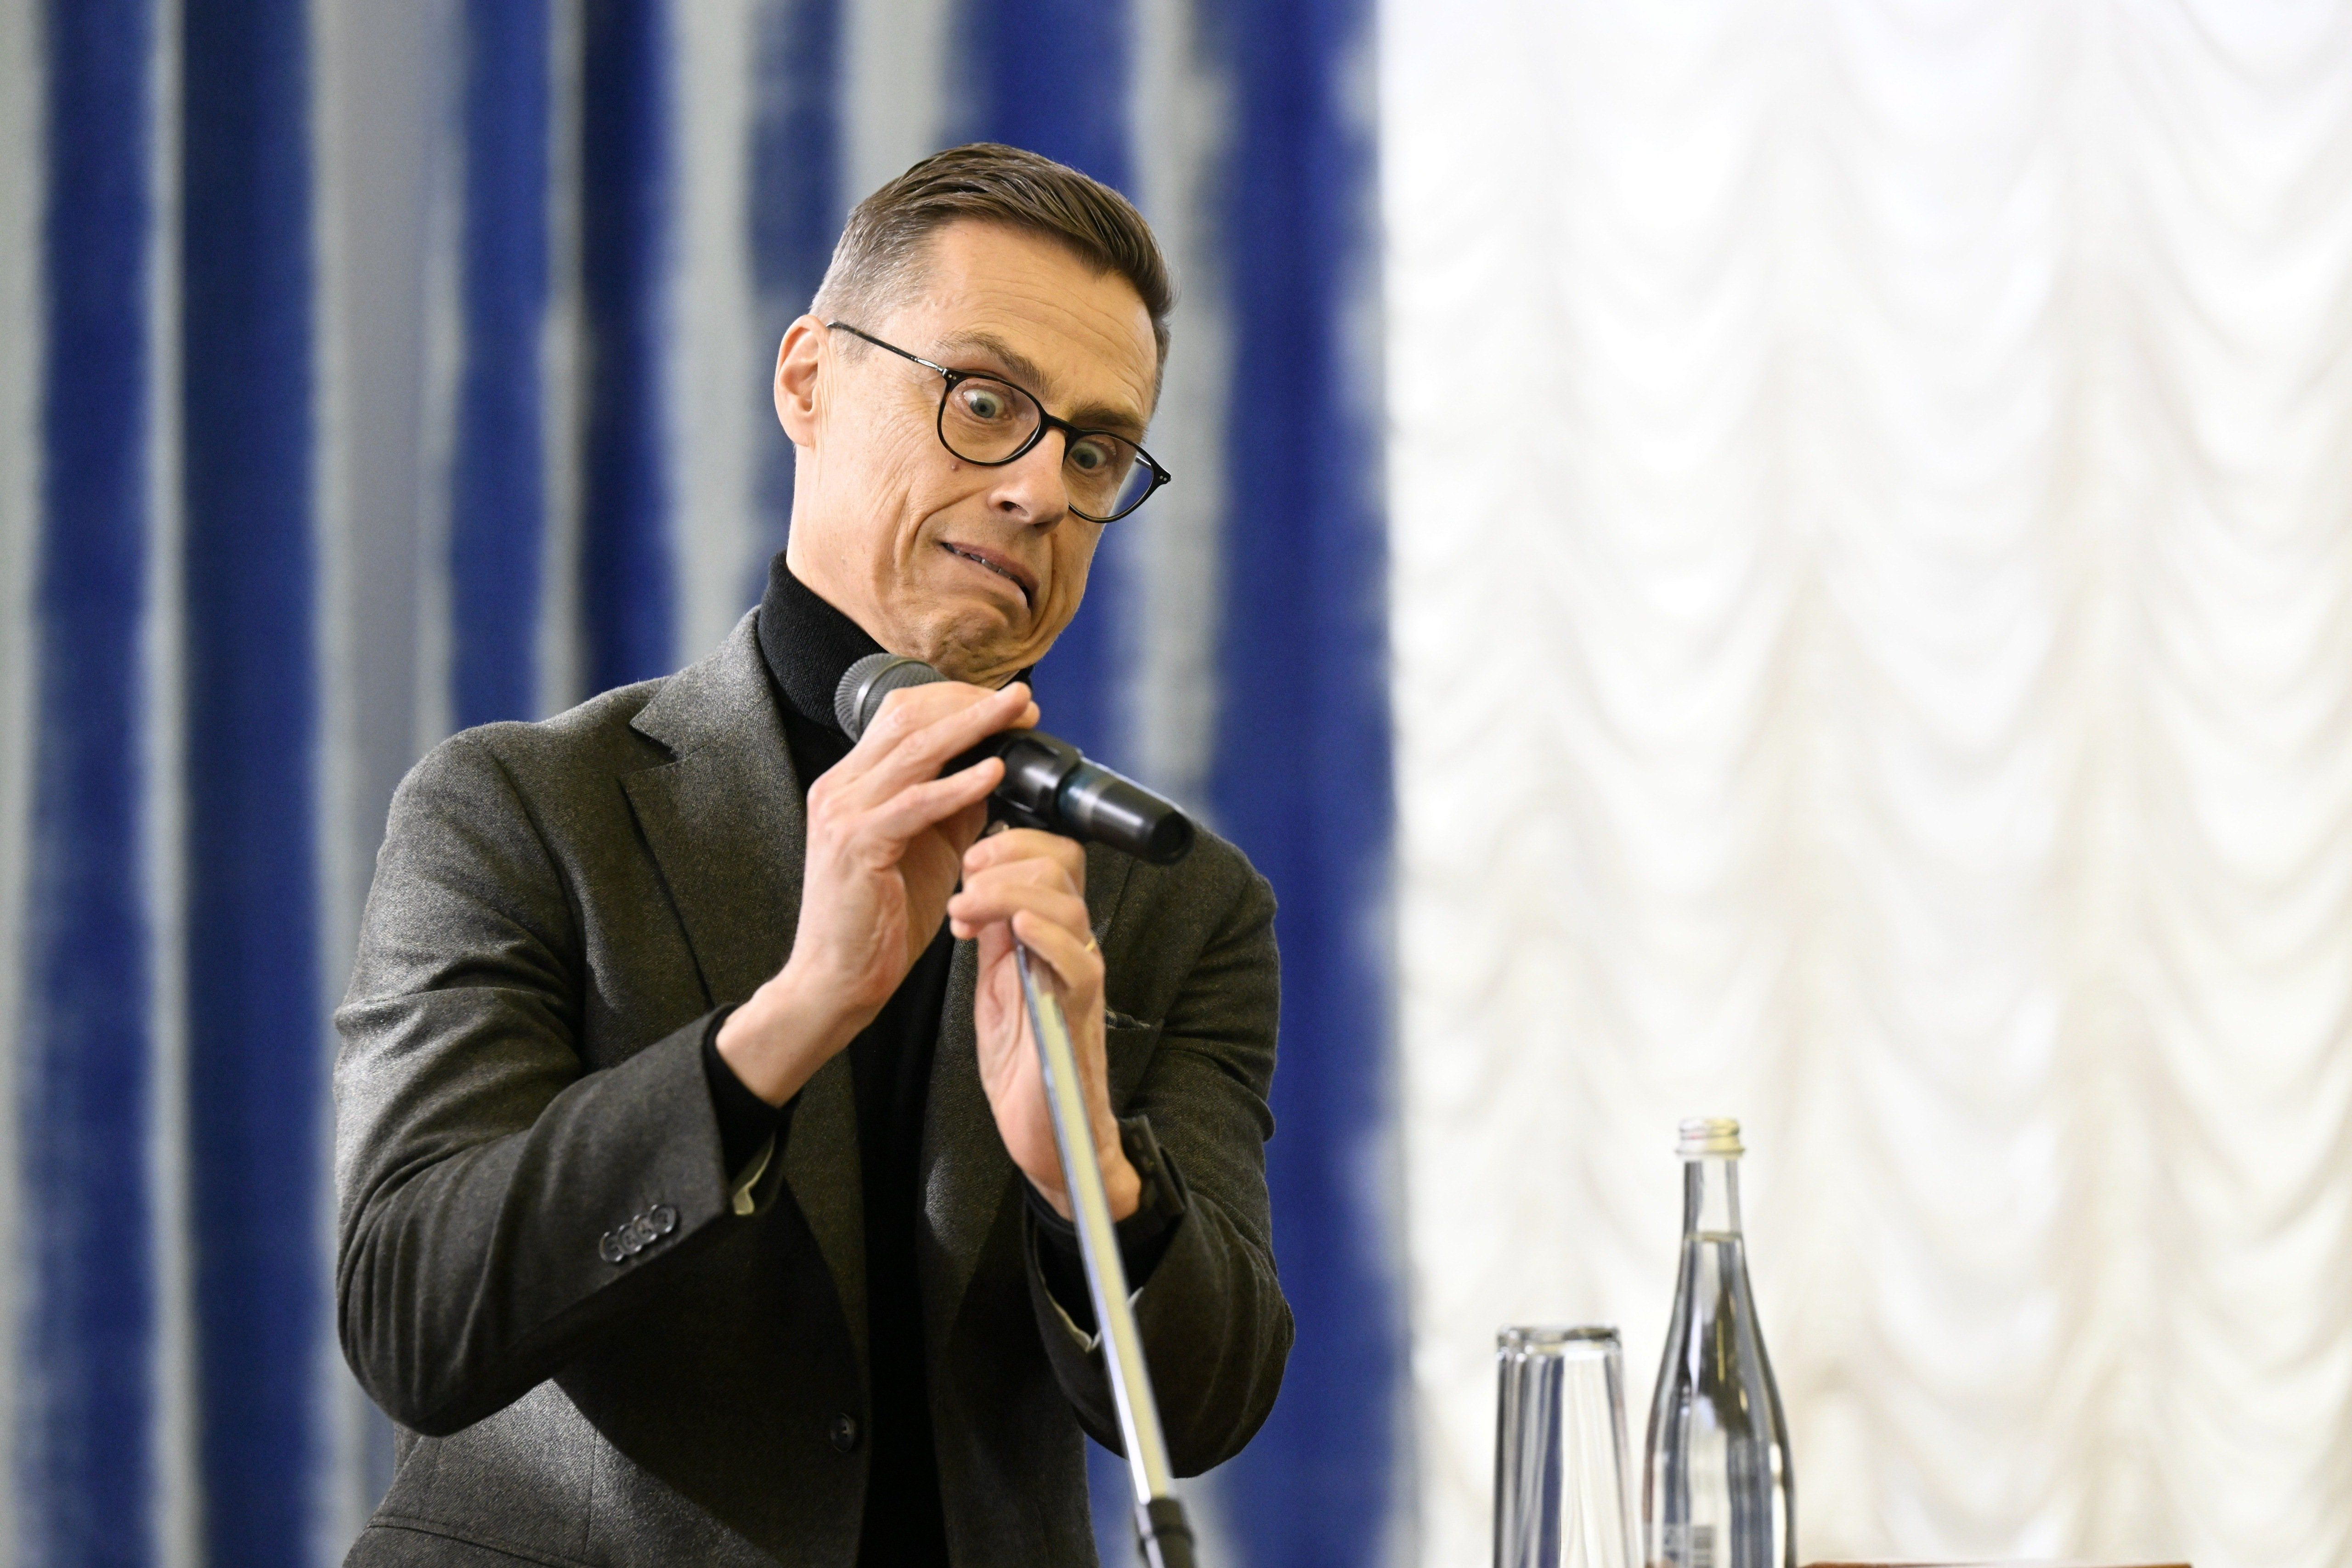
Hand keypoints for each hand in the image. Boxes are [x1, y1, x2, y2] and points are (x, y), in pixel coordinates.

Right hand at [715, 679, 1038, 1103]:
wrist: (837, 978)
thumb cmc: (880, 920)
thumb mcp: (927, 850)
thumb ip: (953, 807)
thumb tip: (993, 770)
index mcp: (851, 783)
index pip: (902, 714)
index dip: (957, 701)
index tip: (1007, 705)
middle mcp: (840, 787)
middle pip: (908, 717)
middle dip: (970, 702)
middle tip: (1022, 701)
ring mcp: (843, 812)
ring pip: (913, 748)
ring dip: (972, 726)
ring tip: (1015, 716)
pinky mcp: (855, 844)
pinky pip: (914, 803)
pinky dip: (957, 785)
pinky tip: (992, 775)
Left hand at [950, 826, 1140, 1221]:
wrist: (1045, 1133)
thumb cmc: (1024, 1064)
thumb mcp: (995, 984)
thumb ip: (994, 937)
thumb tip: (976, 888)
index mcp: (1048, 937)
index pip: (1052, 859)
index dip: (1014, 842)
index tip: (969, 858)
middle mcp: (1071, 948)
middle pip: (1062, 866)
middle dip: (1008, 857)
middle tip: (967, 876)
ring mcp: (1079, 978)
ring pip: (1068, 905)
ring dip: (1012, 892)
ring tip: (969, 906)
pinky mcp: (1080, 1013)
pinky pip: (1080, 962)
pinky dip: (1049, 937)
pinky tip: (1019, 928)